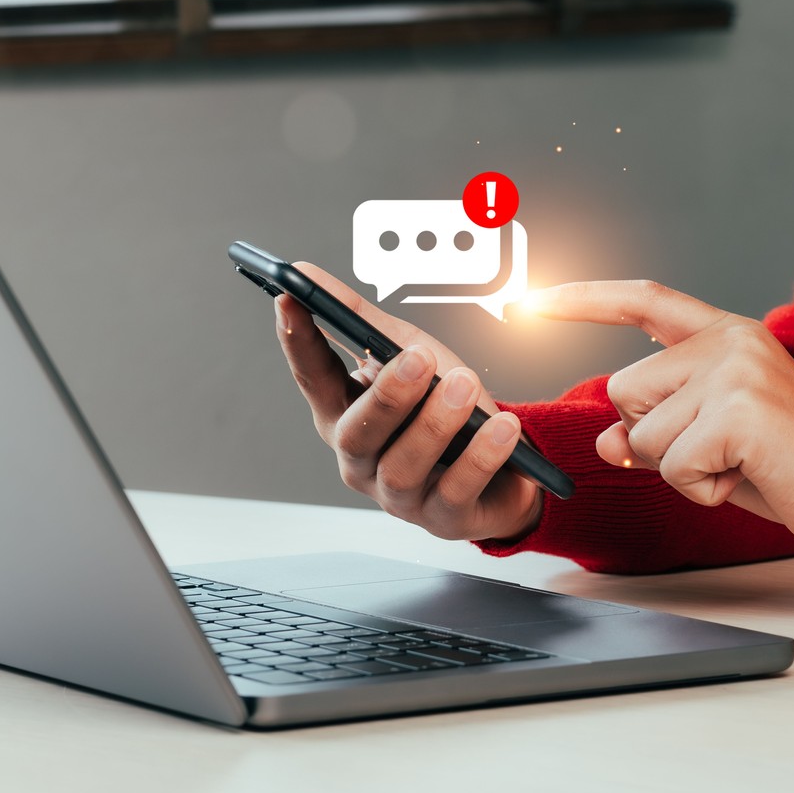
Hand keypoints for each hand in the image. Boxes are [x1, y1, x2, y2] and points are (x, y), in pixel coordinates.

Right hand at [274, 263, 543, 541]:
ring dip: (434, 424)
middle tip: (417, 357)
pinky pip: (456, 491)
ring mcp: (400, 495)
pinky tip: (501, 428)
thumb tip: (308, 274)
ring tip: (462, 385)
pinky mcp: (444, 518)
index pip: (311, 378)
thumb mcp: (407, 355)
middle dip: (385, 395)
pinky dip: (480, 457)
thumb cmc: (445, 408)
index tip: (290, 299)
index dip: (297, 341)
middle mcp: (361, 461)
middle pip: (355, 433)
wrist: (503, 467)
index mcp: (343, 417)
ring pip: (402, 466)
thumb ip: (360, 320)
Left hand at [521, 281, 793, 550]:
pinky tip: (745, 477)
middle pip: (625, 390)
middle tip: (719, 449)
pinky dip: (700, 487)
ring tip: (737, 463)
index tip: (533, 299)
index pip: (643, 301)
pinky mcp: (740, 410)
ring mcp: (735, 371)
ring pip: (643, 432)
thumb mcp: (709, 442)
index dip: (585, 299)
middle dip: (653, 436)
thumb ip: (656, 429)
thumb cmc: (788, 466)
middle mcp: (729, 340)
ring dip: (678, 468)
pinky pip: (673, 464)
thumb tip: (607, 438)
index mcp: (726, 334)